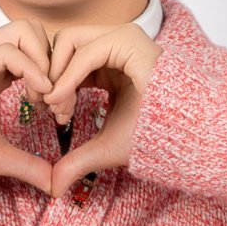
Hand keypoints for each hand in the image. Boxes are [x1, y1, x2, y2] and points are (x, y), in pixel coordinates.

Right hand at [0, 21, 55, 195]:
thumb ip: (27, 165)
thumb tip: (54, 183)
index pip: (33, 50)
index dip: (54, 74)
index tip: (59, 109)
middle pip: (32, 30)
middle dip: (53, 59)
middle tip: (55, 98)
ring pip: (24, 30)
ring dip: (44, 62)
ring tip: (45, 97)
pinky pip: (8, 51)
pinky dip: (32, 69)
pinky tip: (38, 95)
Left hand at [42, 23, 163, 198]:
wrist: (183, 136)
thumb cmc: (152, 138)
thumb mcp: (104, 147)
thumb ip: (76, 161)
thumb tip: (53, 187)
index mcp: (110, 62)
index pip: (66, 56)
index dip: (51, 81)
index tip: (46, 111)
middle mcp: (115, 45)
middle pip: (62, 42)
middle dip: (46, 72)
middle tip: (43, 106)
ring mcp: (123, 38)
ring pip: (68, 40)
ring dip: (55, 74)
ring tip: (56, 106)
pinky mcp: (129, 42)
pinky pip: (85, 52)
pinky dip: (67, 76)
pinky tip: (63, 101)